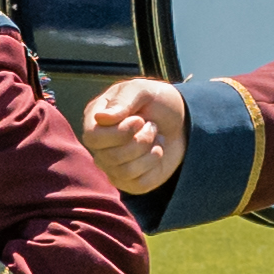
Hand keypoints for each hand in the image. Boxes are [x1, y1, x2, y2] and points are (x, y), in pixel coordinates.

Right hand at [80, 77, 189, 196]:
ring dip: (148, 152)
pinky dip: (154, 165)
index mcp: (94, 120)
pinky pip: (138, 183)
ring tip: (155, 137)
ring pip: (124, 171)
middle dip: (140, 141)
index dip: (119, 132)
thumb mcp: (143, 90)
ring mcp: (112, 166)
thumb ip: (123, 101)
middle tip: (151, 126)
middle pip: (109, 157)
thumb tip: (101, 118)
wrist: (180, 120)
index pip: (93, 137)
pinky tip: (156, 152)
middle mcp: (99, 146)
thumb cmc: (156, 102)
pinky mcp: (129, 181)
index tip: (140, 119)